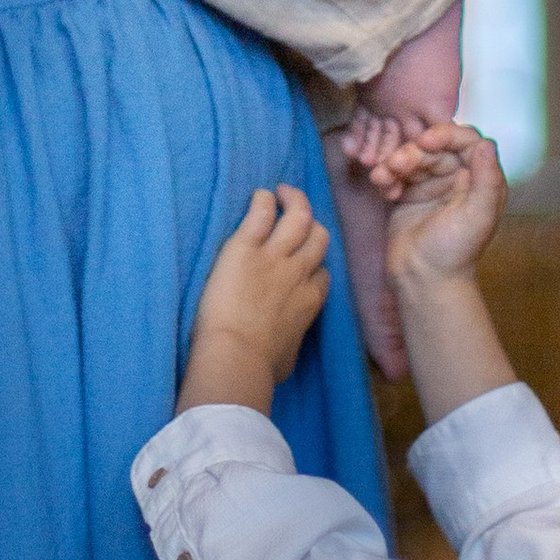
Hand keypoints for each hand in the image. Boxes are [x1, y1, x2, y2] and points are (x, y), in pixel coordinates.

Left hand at [179, 184, 332, 411]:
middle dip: (311, 225)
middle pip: (318, 238)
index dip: (314, 265)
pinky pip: (261, 213)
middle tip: (297, 216)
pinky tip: (259, 196)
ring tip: (283, 191)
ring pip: (298, 217)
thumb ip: (292, 341)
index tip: (301, 263)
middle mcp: (298, 272)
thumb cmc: (261, 367)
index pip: (322, 273)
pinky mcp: (245, 247)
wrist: (237, 355)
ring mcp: (274, 256)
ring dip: (294, 200)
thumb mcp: (289, 357)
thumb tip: (286, 348)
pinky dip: (263, 200)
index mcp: (310, 300)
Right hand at [383, 125, 506, 288]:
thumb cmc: (454, 251)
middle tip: (395, 163)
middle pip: (434, 148)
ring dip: (394, 162)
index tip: (424, 141)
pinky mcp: (409, 195)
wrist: (423, 280)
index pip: (466, 141)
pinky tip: (383, 188)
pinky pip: (397, 173)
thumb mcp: (478, 216)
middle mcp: (457, 179)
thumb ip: (487, 180)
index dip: (445, 134)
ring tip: (381, 177)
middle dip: (412, 152)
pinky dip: (388, 176)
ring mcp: (432, 186)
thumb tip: (486, 144)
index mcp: (480, 181)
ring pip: (412, 158)